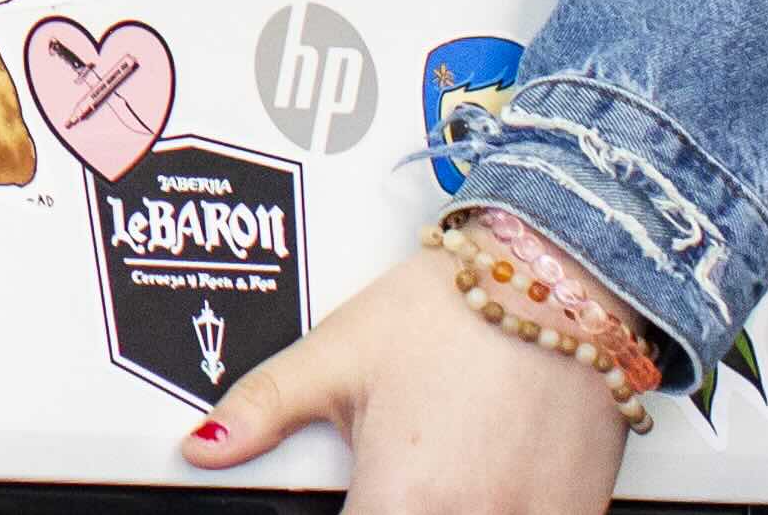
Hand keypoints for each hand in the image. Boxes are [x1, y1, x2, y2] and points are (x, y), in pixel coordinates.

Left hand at [182, 249, 630, 513]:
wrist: (563, 277)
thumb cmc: (453, 310)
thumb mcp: (337, 354)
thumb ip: (264, 409)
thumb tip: (205, 445)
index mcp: (402, 499)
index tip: (345, 497)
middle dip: (387, 510)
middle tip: (384, 479)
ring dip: (439, 508)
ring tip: (436, 467)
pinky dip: (496, 508)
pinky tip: (482, 475)